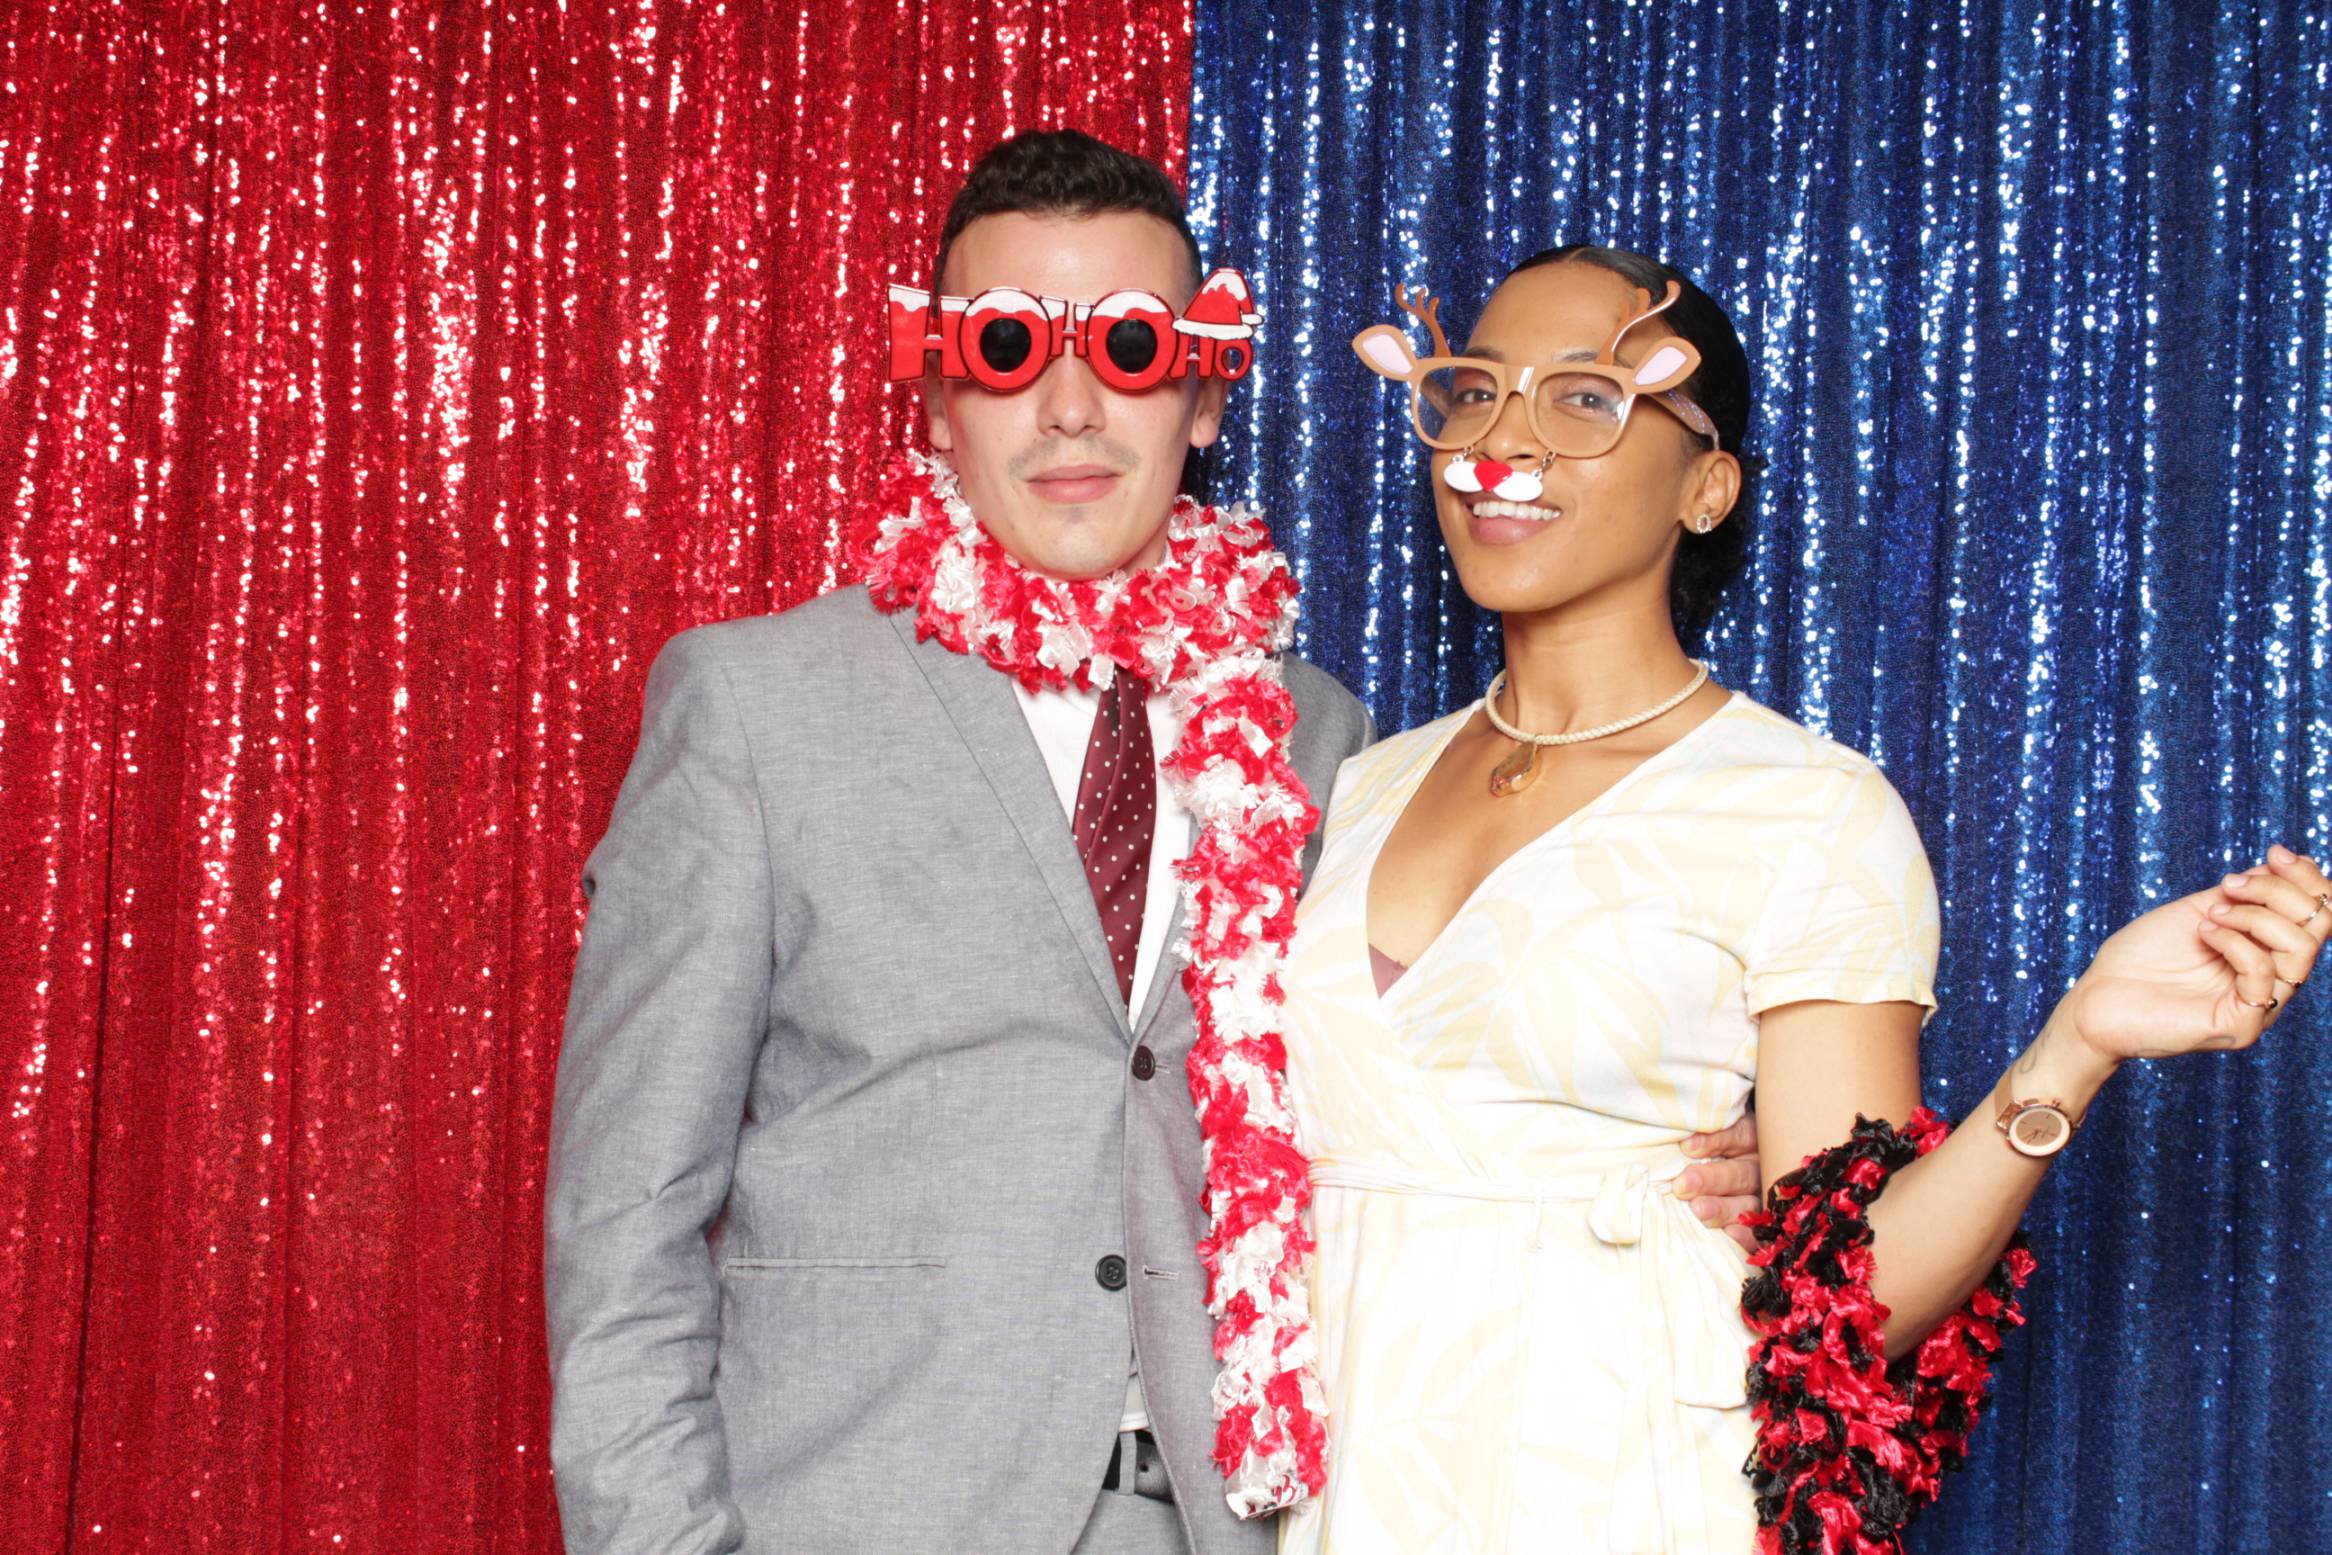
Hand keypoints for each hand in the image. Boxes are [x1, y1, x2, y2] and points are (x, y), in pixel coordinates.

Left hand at [1680, 1112, 1763, 1251]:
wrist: (1720, 1187)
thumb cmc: (1701, 1152)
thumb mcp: (1704, 1136)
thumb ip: (1696, 1133)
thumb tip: (1676, 1136)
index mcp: (1752, 1141)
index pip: (1740, 1136)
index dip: (1717, 1141)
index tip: (1687, 1147)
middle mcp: (1760, 1169)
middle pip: (1742, 1173)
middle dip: (1711, 1179)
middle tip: (1683, 1185)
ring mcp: (1763, 1199)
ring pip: (1749, 1203)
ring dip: (1723, 1208)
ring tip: (1697, 1211)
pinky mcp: (1762, 1227)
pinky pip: (1759, 1232)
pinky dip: (1747, 1235)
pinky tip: (1730, 1234)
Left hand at [2055, 845, 2330, 1072]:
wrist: (2094, 1001)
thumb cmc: (2141, 957)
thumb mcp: (2201, 911)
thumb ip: (2247, 893)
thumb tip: (2291, 861)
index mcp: (2269, 954)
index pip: (2319, 916)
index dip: (2307, 879)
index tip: (2275, 853)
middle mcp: (2274, 983)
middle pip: (2318, 927)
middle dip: (2280, 891)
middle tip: (2229, 885)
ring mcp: (2261, 1007)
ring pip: (2300, 948)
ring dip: (2254, 916)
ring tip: (2211, 915)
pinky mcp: (2241, 1026)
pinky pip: (2262, 974)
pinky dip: (2234, 942)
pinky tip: (2203, 934)